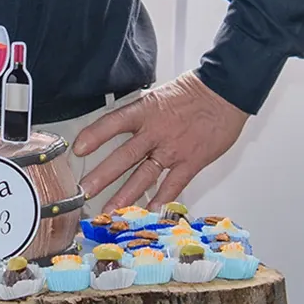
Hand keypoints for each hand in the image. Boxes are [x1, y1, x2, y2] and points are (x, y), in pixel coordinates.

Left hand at [74, 73, 248, 208]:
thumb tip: (124, 127)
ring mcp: (173, 149)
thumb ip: (142, 115)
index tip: (78, 149)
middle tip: (85, 191)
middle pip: (124, 157)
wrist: (225, 92)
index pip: (113, 123)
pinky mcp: (191, 162)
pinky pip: (173, 184)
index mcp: (145, 111)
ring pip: (144, 175)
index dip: (94, 136)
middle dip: (102, 176)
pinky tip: (150, 211)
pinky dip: (162, 199)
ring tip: (110, 210)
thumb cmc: (195, 92)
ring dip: (125, 195)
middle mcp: (156, 131)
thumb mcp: (160, 96)